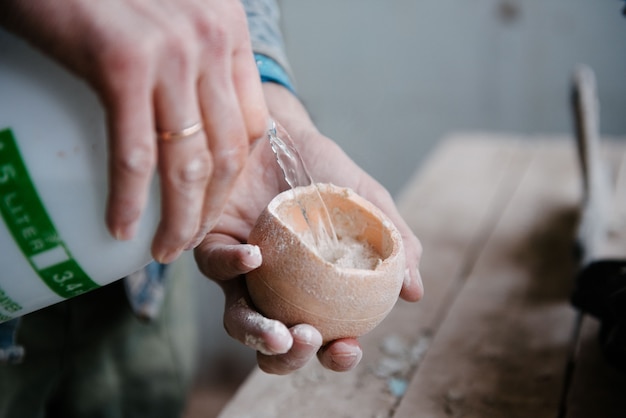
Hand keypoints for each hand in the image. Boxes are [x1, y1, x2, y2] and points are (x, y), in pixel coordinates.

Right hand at [0, 0, 267, 262]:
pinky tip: (121, 226)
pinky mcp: (123, 63)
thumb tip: (183, 116)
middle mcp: (210, 41)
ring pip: (188, 163)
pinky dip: (129, 199)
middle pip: (227, 153)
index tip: (211, 206)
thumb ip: (188, 57)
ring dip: (179, 219)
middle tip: (184, 242)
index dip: (233, 178)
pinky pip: (134, 153)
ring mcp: (171, 52)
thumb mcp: (165, 15)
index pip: (250, 125)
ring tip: (161, 251)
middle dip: (210, 211)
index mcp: (226, 31)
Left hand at [194, 83, 422, 373]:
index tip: (348, 347)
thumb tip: (415, 293)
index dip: (335, 355)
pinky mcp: (212, 243)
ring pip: (237, 318)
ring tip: (280, 331)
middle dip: (288, 358)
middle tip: (309, 342)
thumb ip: (395, 243)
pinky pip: (216, 264)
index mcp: (312, 290)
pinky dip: (232, 267)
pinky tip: (255, 257)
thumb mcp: (370, 204)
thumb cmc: (326, 172)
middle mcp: (274, 288)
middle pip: (275, 343)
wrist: (285, 131)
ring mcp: (240, 271)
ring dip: (256, 333)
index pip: (324, 338)